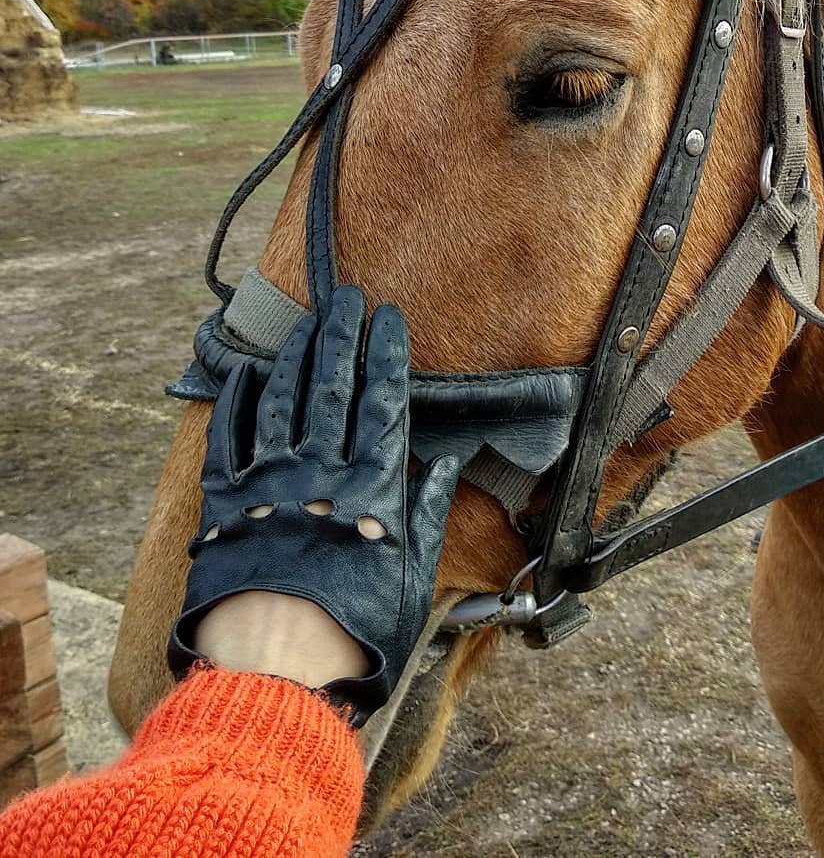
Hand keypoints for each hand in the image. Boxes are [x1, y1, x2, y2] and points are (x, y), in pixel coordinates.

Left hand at [168, 286, 459, 726]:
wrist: (275, 674)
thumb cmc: (356, 631)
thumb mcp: (411, 575)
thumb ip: (428, 511)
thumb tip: (450, 460)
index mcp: (370, 487)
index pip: (381, 400)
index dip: (385, 354)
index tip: (388, 318)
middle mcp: (319, 471)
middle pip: (331, 386)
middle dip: (339, 336)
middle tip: (345, 298)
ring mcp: (268, 482)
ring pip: (281, 400)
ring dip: (294, 356)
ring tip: (305, 324)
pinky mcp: (224, 503)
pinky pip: (229, 437)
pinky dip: (237, 401)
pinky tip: (247, 373)